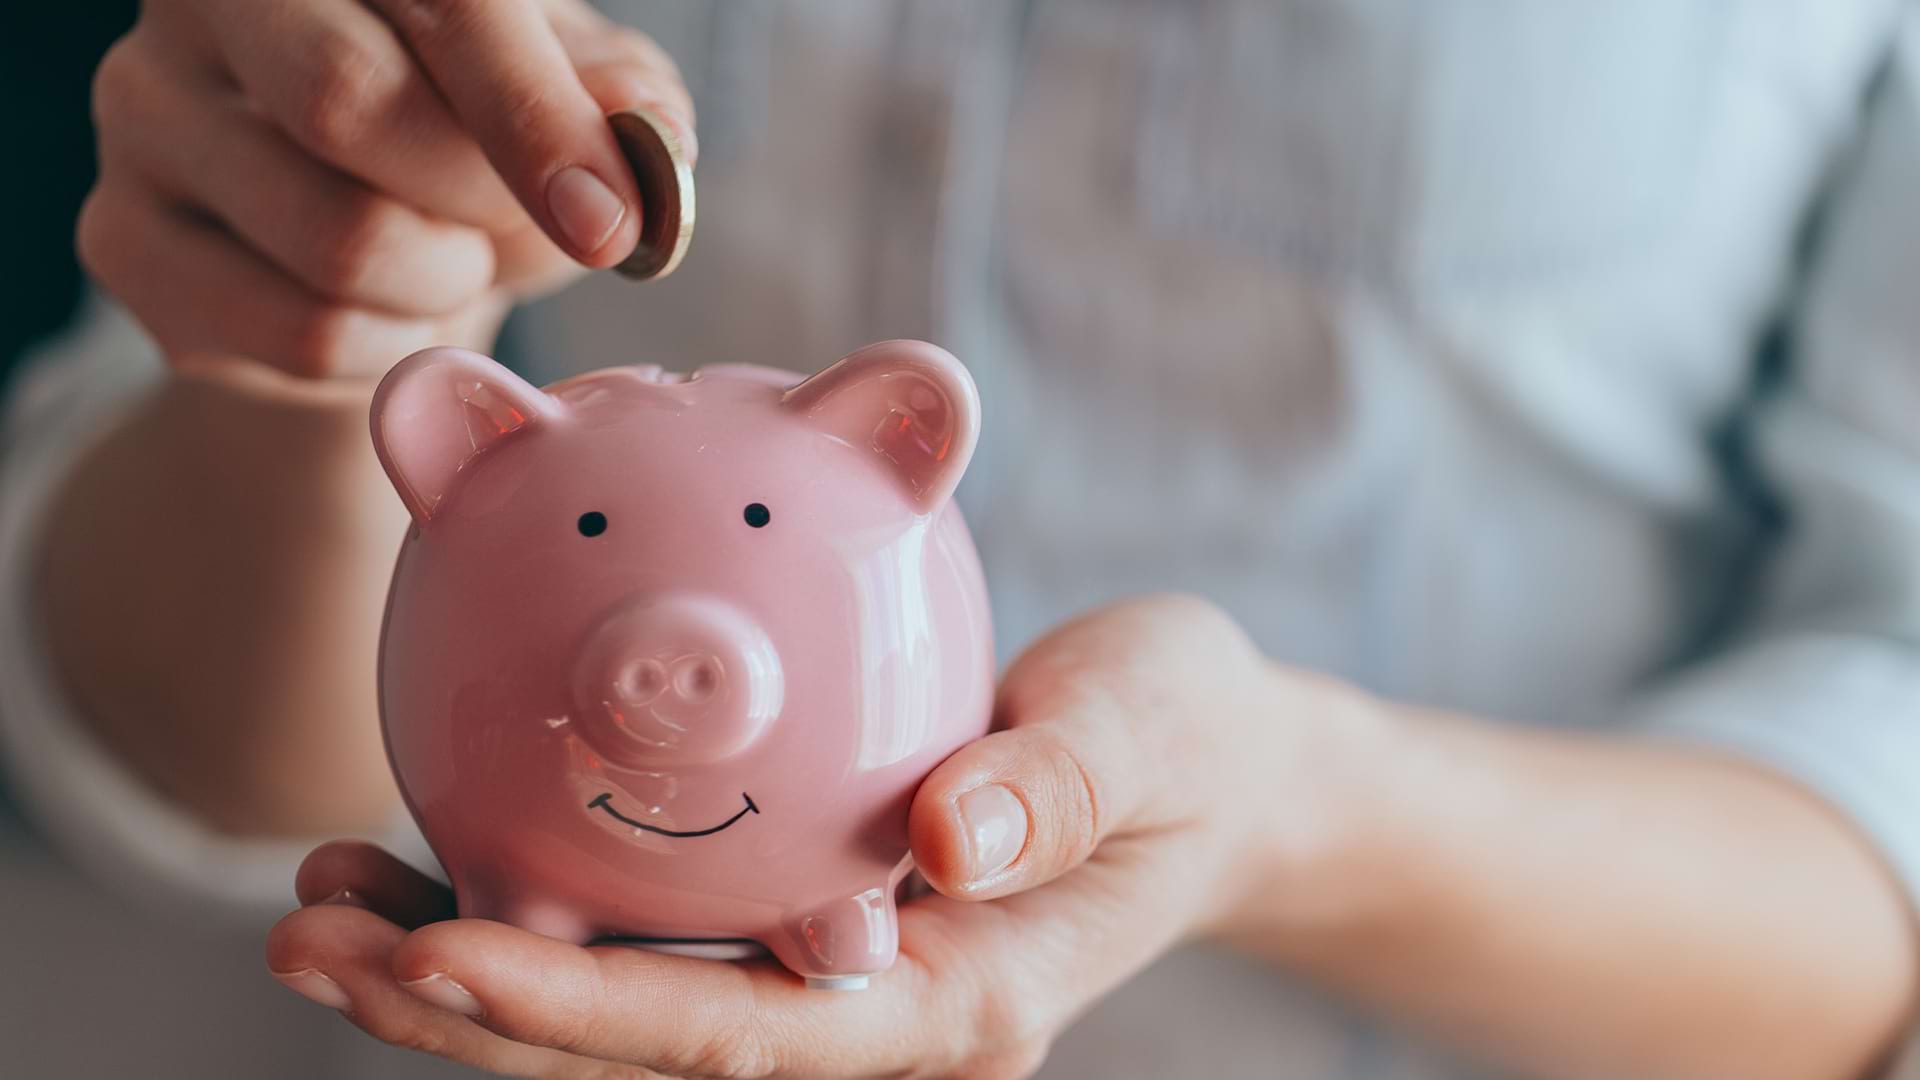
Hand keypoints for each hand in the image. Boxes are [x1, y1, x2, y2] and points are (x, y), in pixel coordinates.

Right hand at [79, 0, 695, 376]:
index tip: (608, 221)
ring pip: (335, 242)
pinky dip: (391, 349)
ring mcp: (144, 112)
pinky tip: (393, 307)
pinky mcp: (122, 237)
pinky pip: (300, 336)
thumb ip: (620, 100)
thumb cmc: (484, 126)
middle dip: (485, 200)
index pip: (443, 0)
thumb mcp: (578, 89)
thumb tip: (645, 142)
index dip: (534, 116)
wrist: (367, 220)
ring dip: (447, 284)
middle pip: (347, 100)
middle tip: (538, 228)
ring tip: (456, 258)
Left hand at [267, 595, 1359, 1076]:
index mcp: (953, 999)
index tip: (437, 951)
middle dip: (472, 1013)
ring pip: (623, 1009)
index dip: (584, 1016)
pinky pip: (648, 939)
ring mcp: (833, 984)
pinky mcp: (801, 930)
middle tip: (313, 937)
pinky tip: (429, 849)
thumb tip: (952, 841)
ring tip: (317, 904)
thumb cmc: (1188, 740)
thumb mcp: (1156, 727)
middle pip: (645, 1053)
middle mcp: (873, 1017)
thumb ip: (1063, 781)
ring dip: (464, 973)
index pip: (744, 1037)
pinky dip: (533, 905)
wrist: (1207, 773)